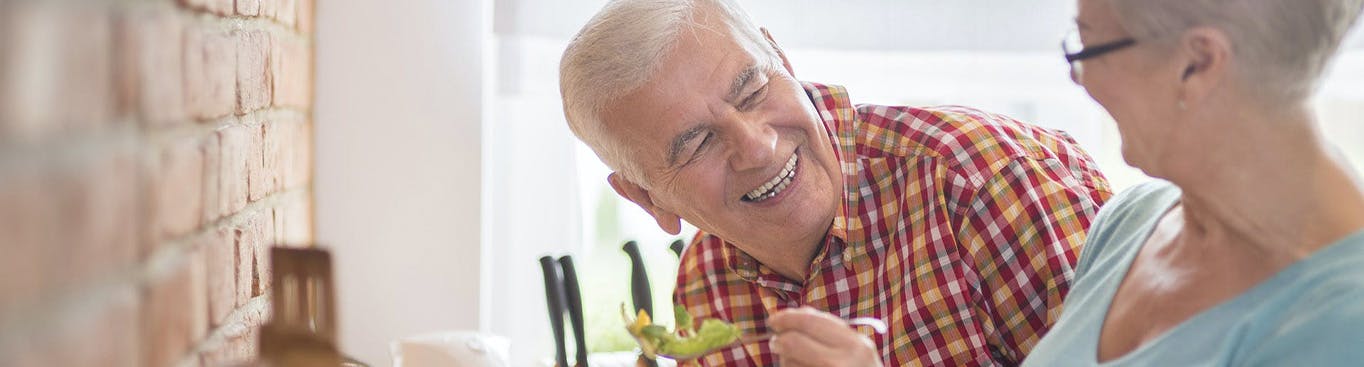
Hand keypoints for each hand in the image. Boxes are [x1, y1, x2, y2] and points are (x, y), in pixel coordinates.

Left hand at [767, 307, 882, 366]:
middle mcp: (843, 362)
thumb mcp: (854, 348)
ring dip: (785, 360)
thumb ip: (830, 330)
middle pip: (793, 342)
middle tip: (775, 341)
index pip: (811, 322)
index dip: (788, 318)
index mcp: (855, 345)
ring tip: (794, 361)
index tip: (774, 319)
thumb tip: (796, 313)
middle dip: (779, 339)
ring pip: (789, 362)